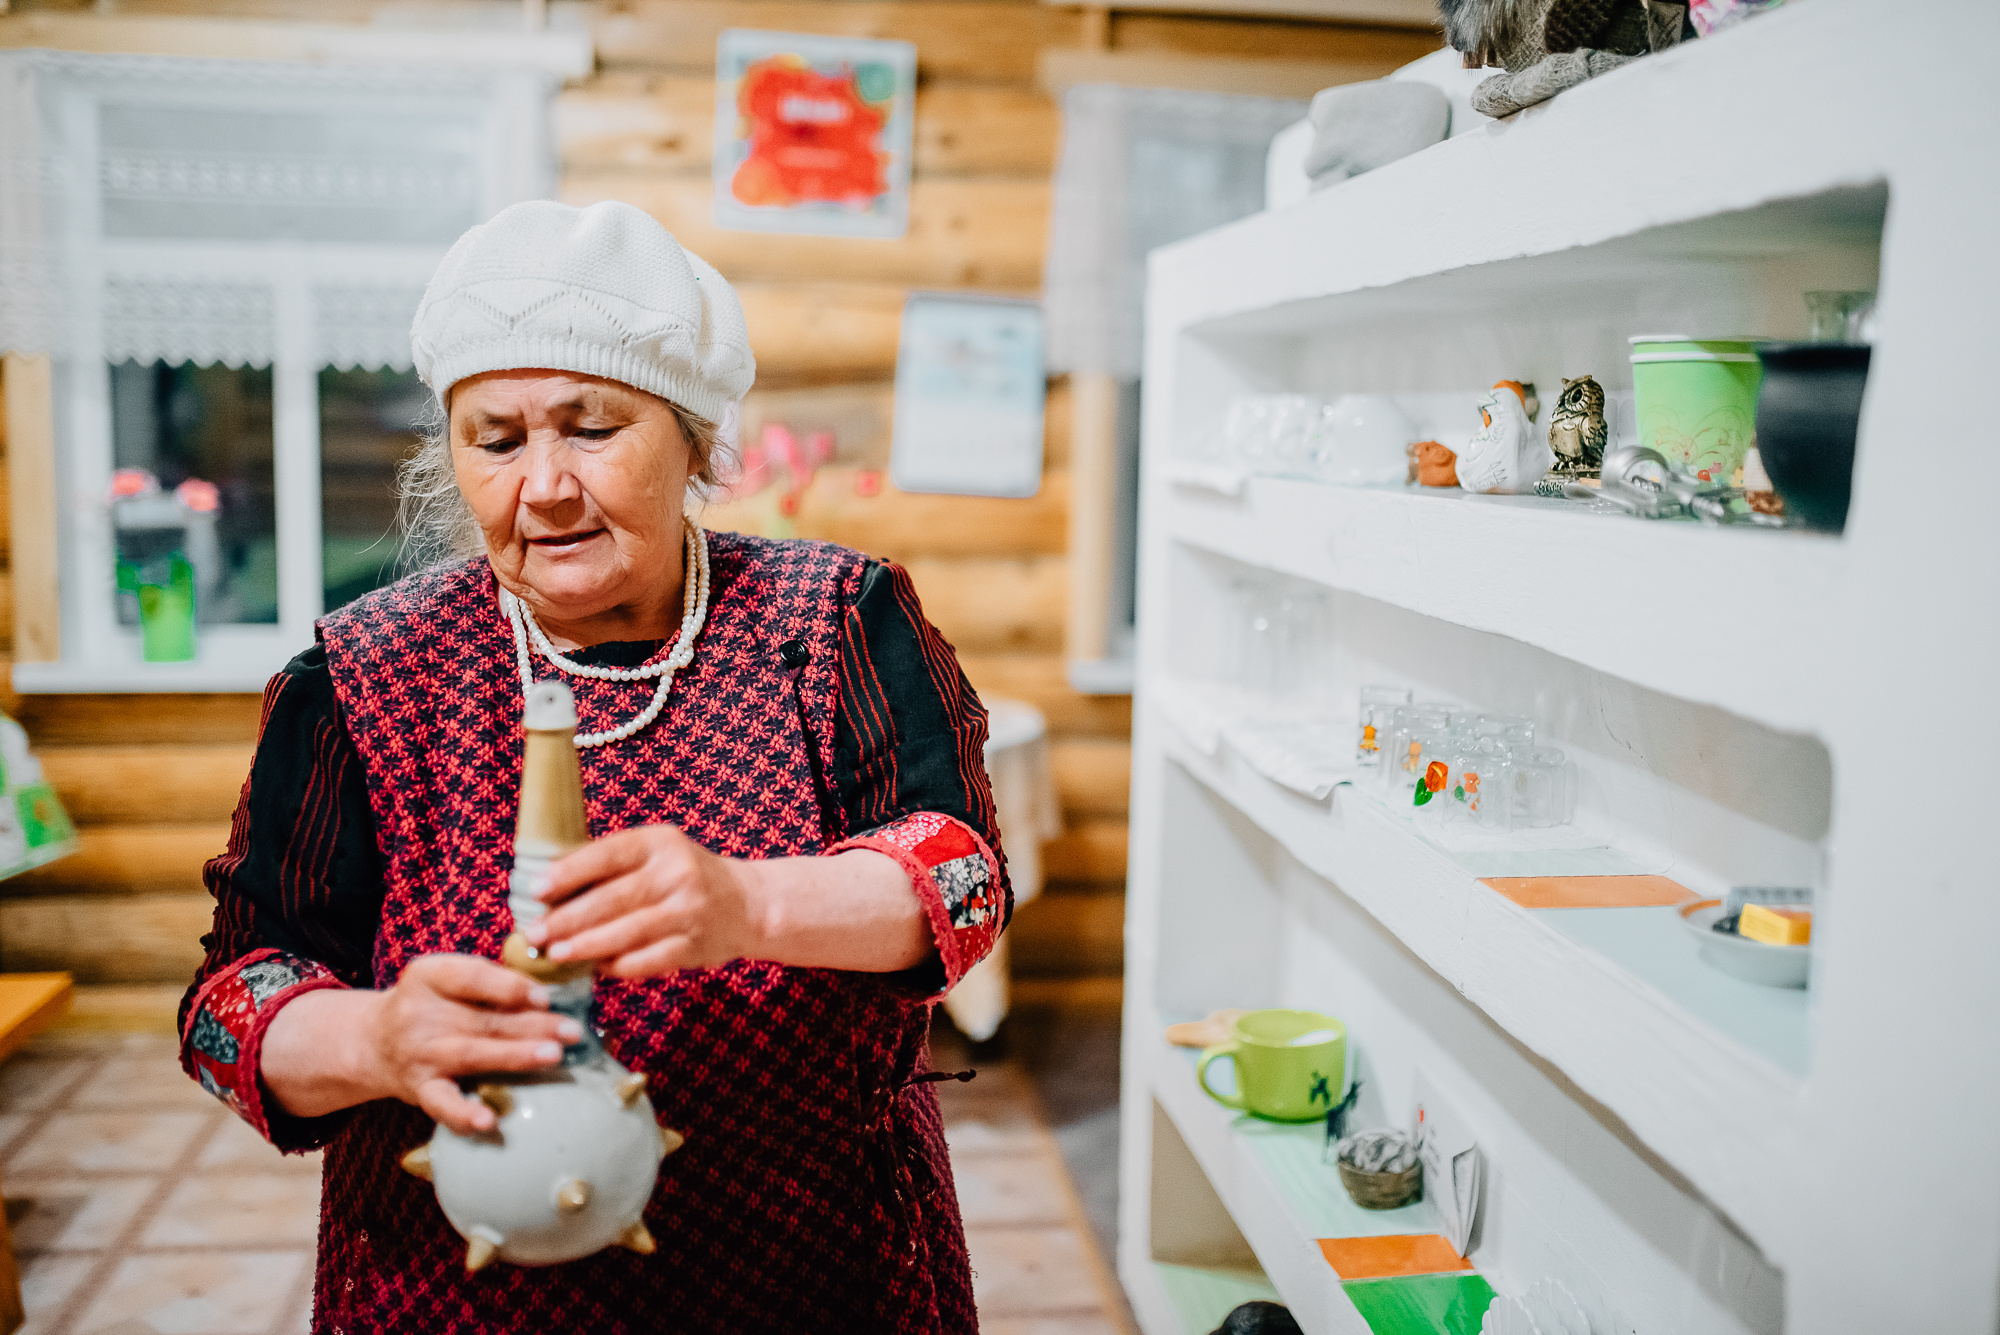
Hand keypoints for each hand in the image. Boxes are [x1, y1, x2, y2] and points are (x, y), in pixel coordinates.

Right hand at [362, 954, 579, 1133]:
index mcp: (428, 976)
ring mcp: (418, 1054)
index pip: (472, 975)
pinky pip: (442, 1104)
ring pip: (471, 1054)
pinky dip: (464, 1114)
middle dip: (533, 1024)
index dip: (510, 986)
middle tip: (572, 1030)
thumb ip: (490, 981)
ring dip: (515, 1055)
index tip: (545, 996)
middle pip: (483, 1019)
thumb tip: (550, 992)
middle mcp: (418, 1013)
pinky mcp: (418, 1089)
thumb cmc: (430, 1006)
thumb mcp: (448, 981)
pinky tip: (490, 1121)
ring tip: (553, 1055)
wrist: (373, 1042)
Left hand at [526, 824, 765, 977]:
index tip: (535, 891)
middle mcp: (677, 874)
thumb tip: (546, 891)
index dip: (568, 873)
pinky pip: (647, 961)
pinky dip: (616, 966)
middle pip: (612, 899)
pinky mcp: (695, 946)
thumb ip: (610, 867)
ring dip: (585, 946)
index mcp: (660, 843)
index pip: (607, 855)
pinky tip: (595, 967)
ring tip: (555, 954)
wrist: (748, 904)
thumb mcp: (656, 854)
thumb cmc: (685, 877)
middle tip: (535, 933)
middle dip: (567, 919)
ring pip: (626, 933)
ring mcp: (689, 911)